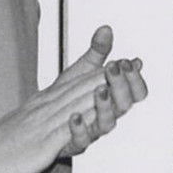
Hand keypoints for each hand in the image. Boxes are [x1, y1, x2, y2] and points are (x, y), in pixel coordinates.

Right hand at [0, 25, 147, 172]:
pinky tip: (96, 113)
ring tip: (119, 77)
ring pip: (75, 104)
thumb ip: (41, 113)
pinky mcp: (40, 147)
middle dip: (107, 74)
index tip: (121, 58)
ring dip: (99, 90)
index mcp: (40, 104)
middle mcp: (42, 110)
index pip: (71, 81)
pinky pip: (65, 133)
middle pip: (79, 88)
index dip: (97, 68)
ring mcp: (41, 127)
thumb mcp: (22, 124)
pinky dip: (82, 121)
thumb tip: (60, 111)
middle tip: (130, 61)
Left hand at [58, 26, 148, 156]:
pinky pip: (81, 140)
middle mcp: (105, 115)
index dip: (134, 79)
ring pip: (107, 123)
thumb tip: (105, 29)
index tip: (127, 63)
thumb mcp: (80, 72)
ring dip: (105, 106)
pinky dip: (79, 128)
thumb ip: (96, 53)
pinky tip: (74, 117)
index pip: (134, 91)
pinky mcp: (73, 143)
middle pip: (124, 105)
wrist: (38, 124)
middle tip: (113, 69)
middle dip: (121, 86)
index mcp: (111, 98)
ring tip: (100, 90)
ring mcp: (91, 130)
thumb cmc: (65, 99)